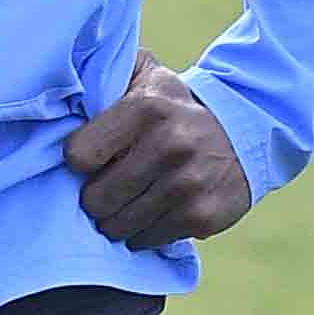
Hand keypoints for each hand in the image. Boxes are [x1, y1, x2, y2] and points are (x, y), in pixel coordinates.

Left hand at [66, 49, 255, 249]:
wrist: (247, 131)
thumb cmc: (178, 108)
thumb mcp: (149, 76)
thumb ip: (108, 75)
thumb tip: (66, 91)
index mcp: (146, 109)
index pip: (78, 155)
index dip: (80, 161)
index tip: (92, 159)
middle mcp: (168, 146)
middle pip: (95, 199)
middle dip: (97, 197)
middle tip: (109, 187)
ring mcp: (186, 185)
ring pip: (119, 225)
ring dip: (119, 218)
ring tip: (131, 201)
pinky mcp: (201, 216)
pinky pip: (147, 239)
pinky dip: (145, 232)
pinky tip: (156, 211)